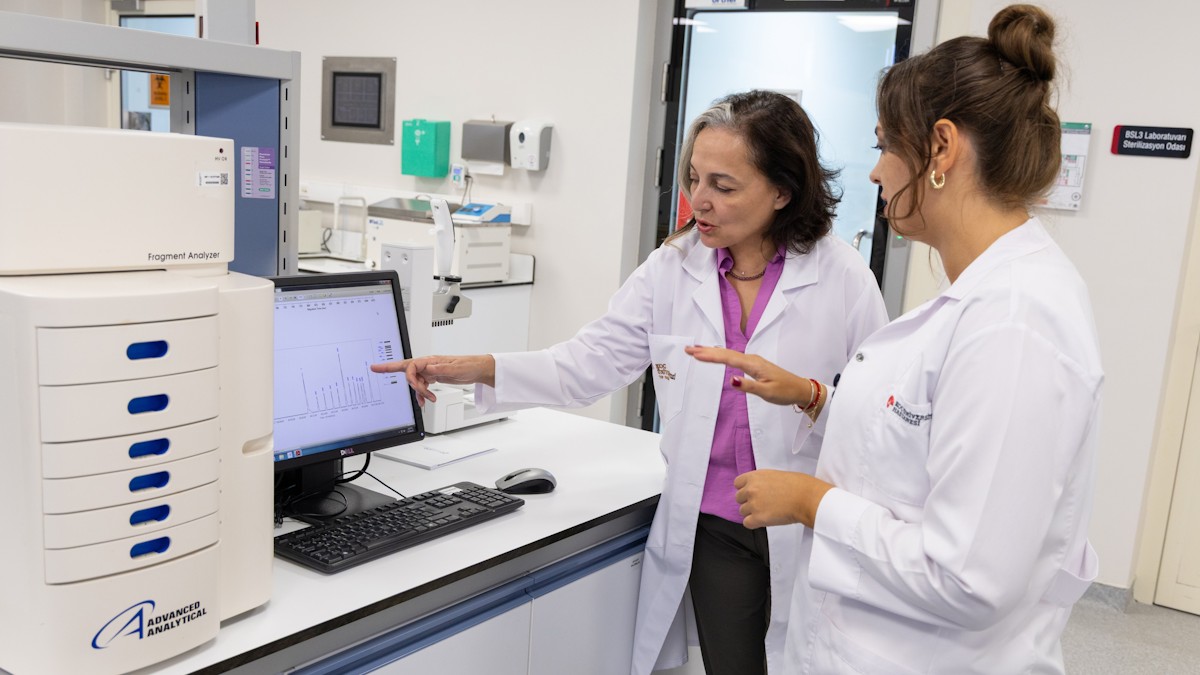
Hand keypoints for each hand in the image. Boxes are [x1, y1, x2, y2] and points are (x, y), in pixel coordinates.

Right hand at [370, 355, 495, 405]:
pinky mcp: (434, 377)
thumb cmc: (469, 365)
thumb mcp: (456, 368)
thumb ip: (440, 369)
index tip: (389, 374)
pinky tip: (425, 400)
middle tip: (375, 369)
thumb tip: (428, 368)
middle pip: (407, 369)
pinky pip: (422, 386)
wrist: (478, 369)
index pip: (410, 365)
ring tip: (427, 399)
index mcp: (431, 361)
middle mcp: (429, 365)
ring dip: (418, 391)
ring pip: (415, 381)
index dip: (396, 368)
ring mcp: (431, 371)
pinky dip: (422, 394)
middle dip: (392, 371)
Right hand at [685, 346, 811, 406]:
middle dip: (706, 351)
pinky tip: (716, 355)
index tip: (694, 354)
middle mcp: (751, 359)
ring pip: (728, 354)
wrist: (800, 389)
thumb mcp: (767, 392)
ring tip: (696, 350)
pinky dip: (721, 355)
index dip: (710, 356)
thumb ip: (748, 386)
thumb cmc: (785, 391)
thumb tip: (731, 380)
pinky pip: (733, 357)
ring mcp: (752, 361)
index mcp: (753, 364)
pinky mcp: (753, 364)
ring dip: (712, 352)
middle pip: (725, 353)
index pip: (727, 358)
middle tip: (688, 349)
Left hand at [734, 469, 834, 528]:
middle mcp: (751, 489)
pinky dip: (754, 523)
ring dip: (752, 513)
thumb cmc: (798, 485)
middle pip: (739, 498)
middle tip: (763, 504)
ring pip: (742, 511)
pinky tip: (765, 520)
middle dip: (748, 501)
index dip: (745, 489)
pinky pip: (747, 523)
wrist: (807, 498)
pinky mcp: (758, 518)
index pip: (737, 483)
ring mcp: (753, 504)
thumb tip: (759, 489)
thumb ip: (762, 482)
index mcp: (755, 476)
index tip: (753, 493)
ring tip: (767, 512)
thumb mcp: (775, 475)